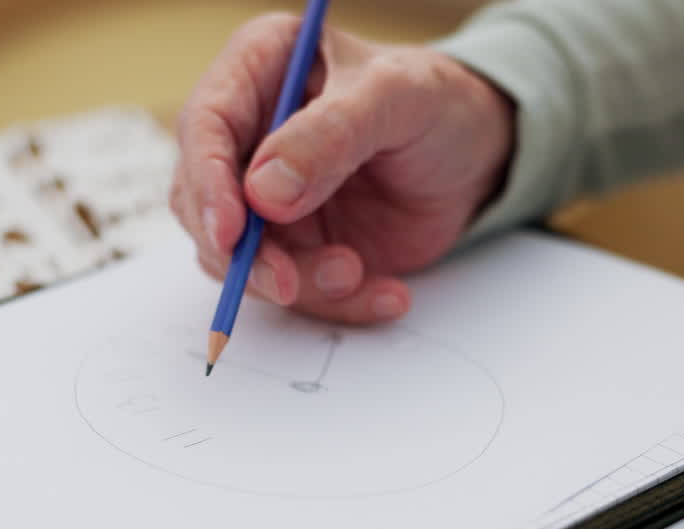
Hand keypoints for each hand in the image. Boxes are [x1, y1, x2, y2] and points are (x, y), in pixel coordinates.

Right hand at [170, 13, 513, 324]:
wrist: (478, 156)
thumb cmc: (437, 103)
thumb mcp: (397, 98)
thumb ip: (331, 134)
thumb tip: (262, 192)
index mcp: (258, 69)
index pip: (204, 126)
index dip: (208, 183)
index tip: (231, 232)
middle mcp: (249, 135)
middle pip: (205, 204)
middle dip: (245, 255)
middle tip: (289, 283)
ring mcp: (266, 198)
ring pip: (241, 259)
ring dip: (297, 283)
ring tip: (357, 272)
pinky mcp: (294, 245)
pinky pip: (293, 290)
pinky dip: (336, 304)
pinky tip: (385, 294)